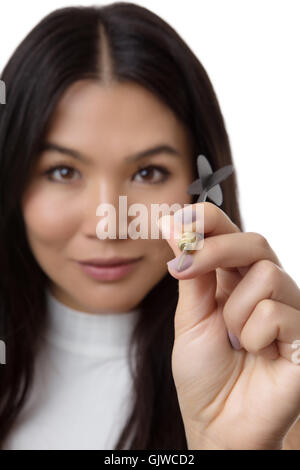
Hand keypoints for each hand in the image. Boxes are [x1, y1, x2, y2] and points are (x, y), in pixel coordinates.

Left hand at [157, 202, 299, 449]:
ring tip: (235, 341)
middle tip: (183, 269)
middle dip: (215, 249)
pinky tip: (256, 354)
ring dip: (235, 312)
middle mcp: (265, 289)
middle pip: (253, 241)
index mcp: (234, 280)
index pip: (229, 233)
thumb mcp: (189, 319)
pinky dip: (253, 336)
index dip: (206, 220)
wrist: (218, 424)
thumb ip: (191, 275)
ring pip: (267, 275)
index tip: (174, 222)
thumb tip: (177, 227)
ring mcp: (289, 309)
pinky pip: (276, 313)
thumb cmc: (204, 374)